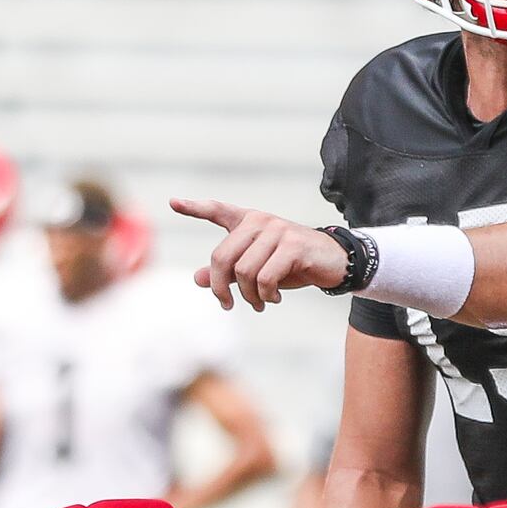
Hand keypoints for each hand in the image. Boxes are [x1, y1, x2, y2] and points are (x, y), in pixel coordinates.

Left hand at [179, 198, 347, 311]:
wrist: (333, 263)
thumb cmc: (292, 265)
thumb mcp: (257, 268)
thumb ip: (228, 272)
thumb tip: (197, 279)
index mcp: (248, 221)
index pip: (217, 211)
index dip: (194, 208)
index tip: (172, 203)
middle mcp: (260, 221)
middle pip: (222, 258)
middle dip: (221, 288)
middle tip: (228, 305)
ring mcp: (277, 231)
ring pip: (244, 272)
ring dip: (249, 296)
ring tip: (260, 303)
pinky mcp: (292, 245)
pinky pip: (265, 278)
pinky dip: (265, 295)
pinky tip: (274, 298)